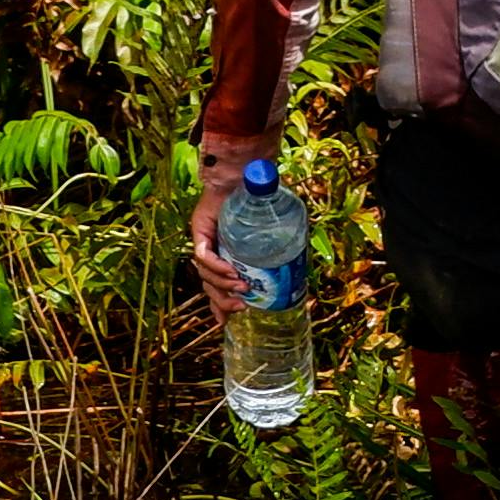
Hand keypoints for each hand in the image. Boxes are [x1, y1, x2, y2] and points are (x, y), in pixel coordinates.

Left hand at [191, 156, 270, 311]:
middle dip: (224, 302)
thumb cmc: (258, 201)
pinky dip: (216, 267)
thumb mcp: (270, 234)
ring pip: (204, 274)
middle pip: (209, 286)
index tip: (229, 323)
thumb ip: (278, 252)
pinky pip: (203, 256)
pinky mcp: (198, 230)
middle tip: (243, 307)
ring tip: (242, 287)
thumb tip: (301, 276)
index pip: (215, 288)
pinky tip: (231, 271)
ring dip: (223, 285)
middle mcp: (209, 251)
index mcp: (222, 257)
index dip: (219, 308)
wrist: (245, 175)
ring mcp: (202, 241)